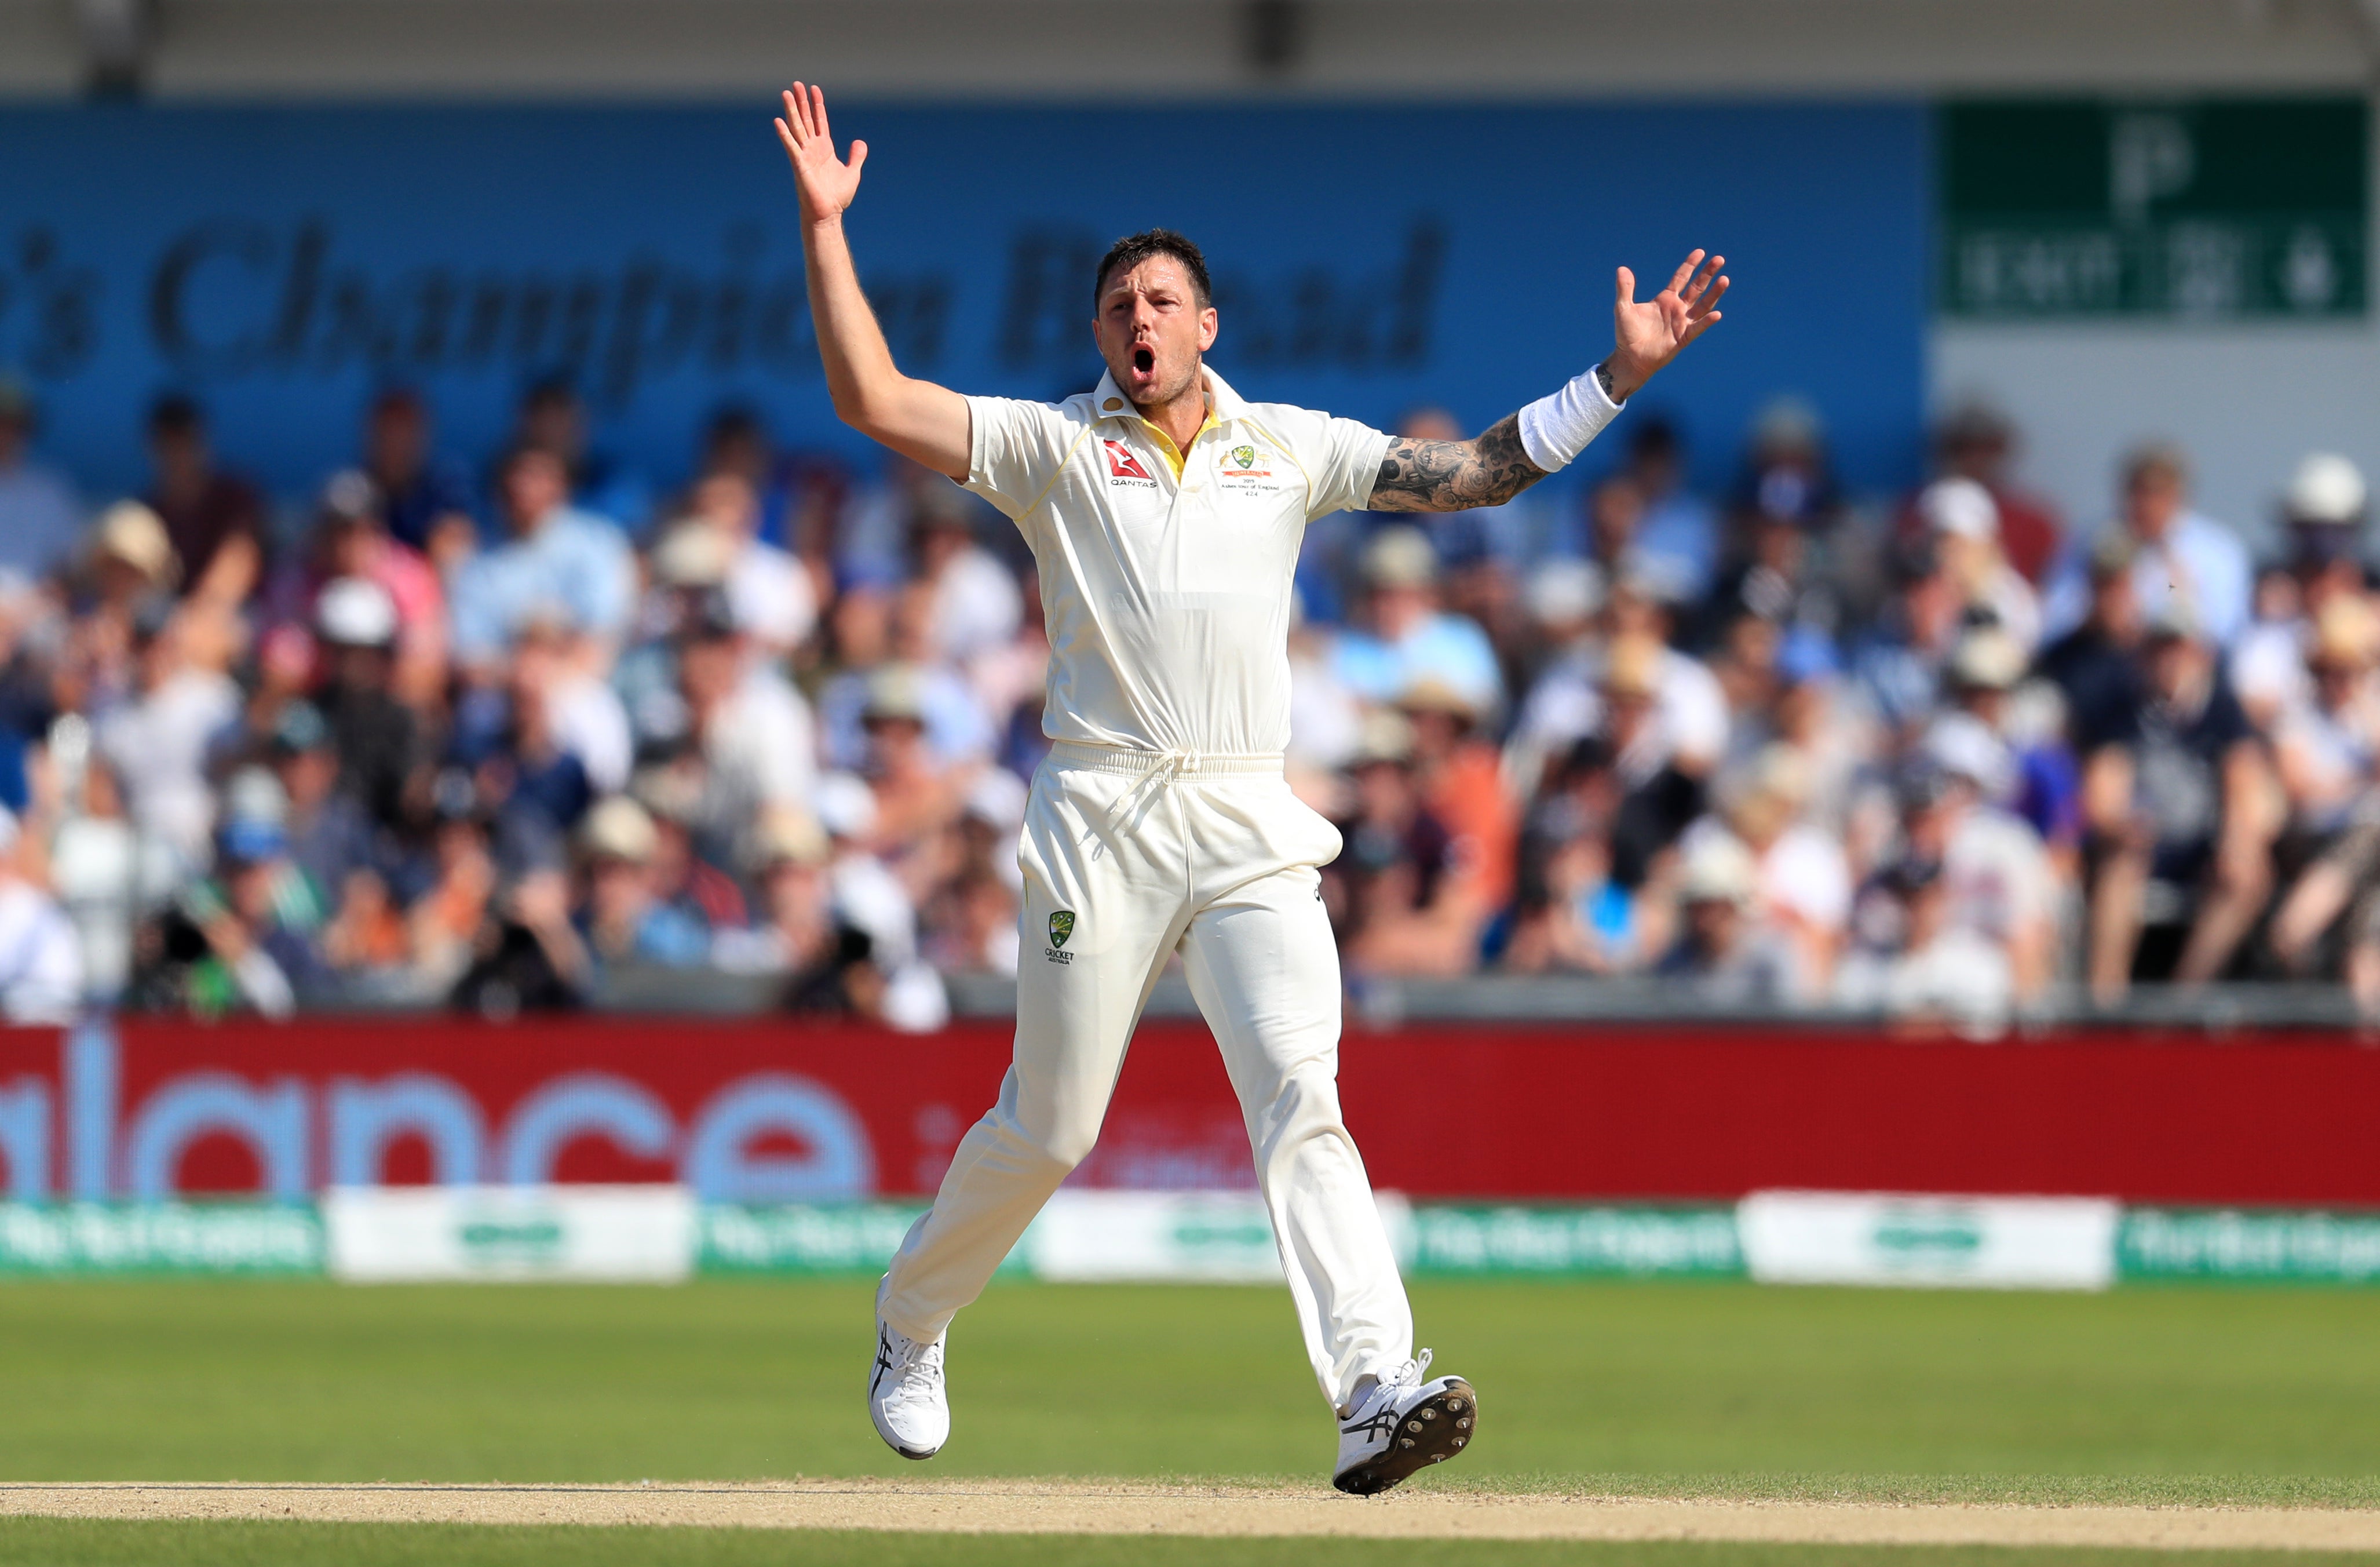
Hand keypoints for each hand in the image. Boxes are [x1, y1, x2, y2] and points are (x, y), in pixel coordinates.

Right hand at [774, 81, 867, 225]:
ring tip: (786, 93)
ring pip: (797, 128)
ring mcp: (804, 155)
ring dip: (791, 110)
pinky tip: (778, 120)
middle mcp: (812, 149)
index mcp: (824, 148)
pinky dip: (785, 134)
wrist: (829, 214)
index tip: (814, 89)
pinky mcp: (799, 165)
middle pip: (805, 119)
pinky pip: (791, 146)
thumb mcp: (852, 172)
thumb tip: (860, 142)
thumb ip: (856, 156)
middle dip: (801, 102)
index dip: (817, 105)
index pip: (819, 121)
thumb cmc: (837, 196)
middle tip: (796, 84)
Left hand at [1606, 249, 1727, 399]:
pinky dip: (1707, 322)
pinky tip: (1716, 314)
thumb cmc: (1627, 334)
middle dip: (1708, 273)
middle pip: (1697, 287)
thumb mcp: (1623, 308)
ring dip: (1714, 293)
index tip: (1700, 252)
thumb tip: (1622, 268)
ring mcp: (1682, 322)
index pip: (1681, 277)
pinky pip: (1698, 328)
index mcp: (1665, 299)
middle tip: (1719, 259)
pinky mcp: (1683, 338)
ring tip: (1725, 279)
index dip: (1690, 265)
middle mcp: (1677, 308)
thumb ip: (1625, 288)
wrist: (1630, 358)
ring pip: (1703, 305)